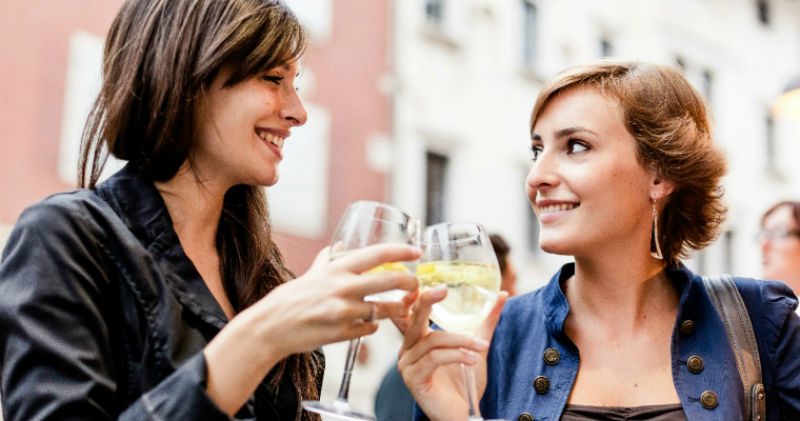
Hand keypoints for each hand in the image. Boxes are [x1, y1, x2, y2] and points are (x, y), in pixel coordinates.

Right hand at [245, 243, 419, 357]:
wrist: (273, 326)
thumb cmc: (292, 297)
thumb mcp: (312, 272)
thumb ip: (329, 258)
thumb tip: (340, 245)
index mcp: (338, 268)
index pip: (378, 254)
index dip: (401, 252)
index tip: (416, 252)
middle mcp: (344, 287)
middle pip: (392, 281)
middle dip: (411, 284)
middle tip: (416, 286)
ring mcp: (346, 312)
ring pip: (386, 309)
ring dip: (398, 309)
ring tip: (401, 308)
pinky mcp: (345, 333)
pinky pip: (371, 327)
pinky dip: (374, 325)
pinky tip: (370, 323)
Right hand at [397, 288, 506, 420]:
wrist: (463, 414)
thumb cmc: (463, 382)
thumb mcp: (475, 346)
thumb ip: (485, 321)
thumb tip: (502, 295)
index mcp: (416, 340)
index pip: (406, 314)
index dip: (409, 298)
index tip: (420, 283)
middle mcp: (406, 350)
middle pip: (413, 320)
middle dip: (426, 302)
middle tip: (442, 289)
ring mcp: (407, 365)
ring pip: (433, 340)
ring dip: (461, 341)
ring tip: (481, 346)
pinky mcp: (414, 379)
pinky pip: (435, 358)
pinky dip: (457, 355)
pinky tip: (472, 359)